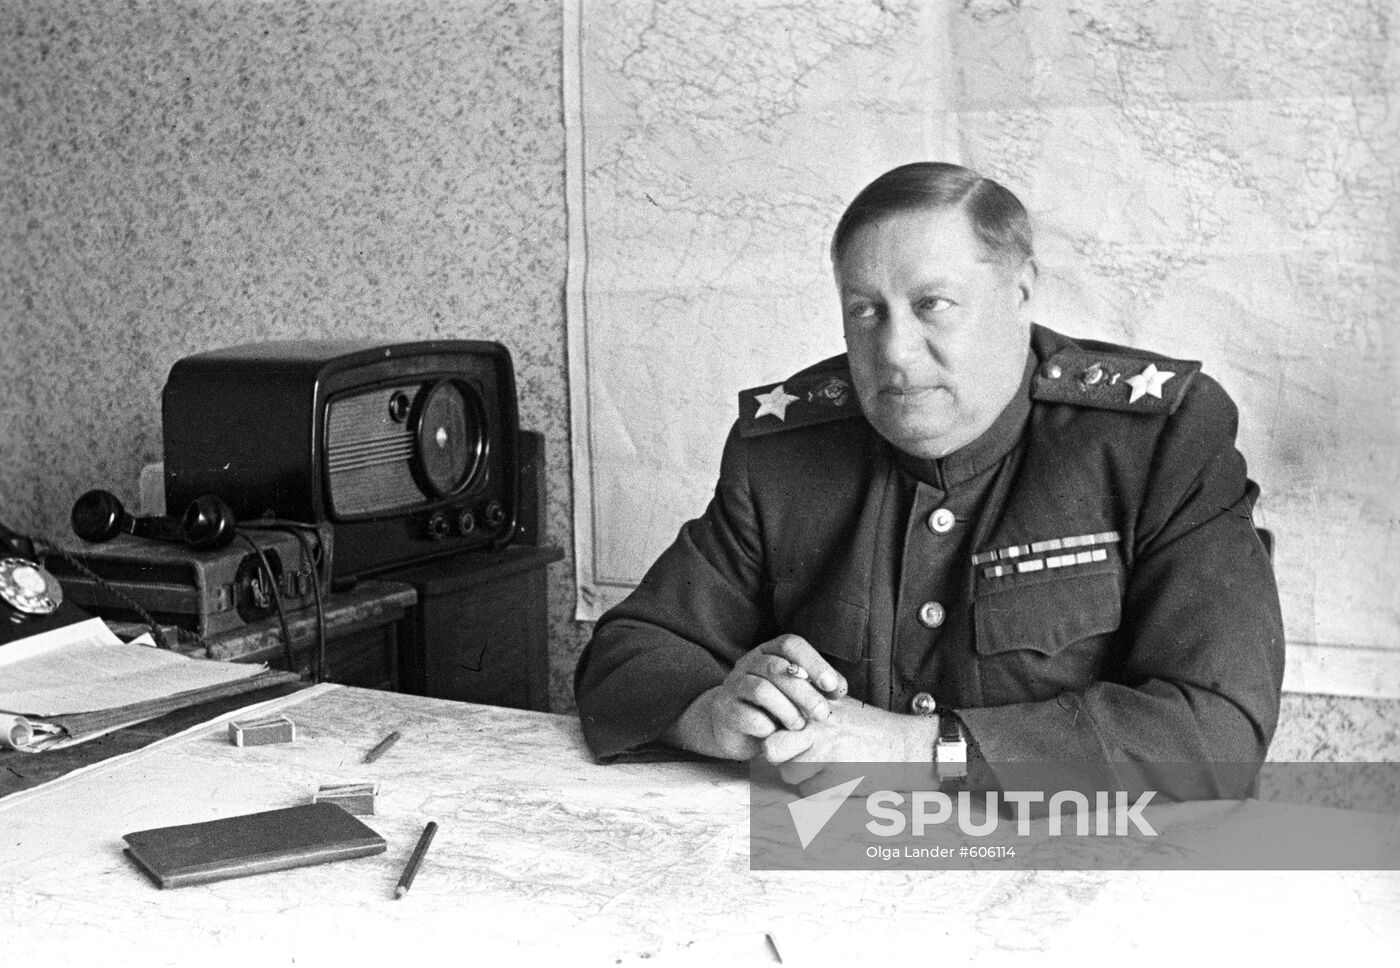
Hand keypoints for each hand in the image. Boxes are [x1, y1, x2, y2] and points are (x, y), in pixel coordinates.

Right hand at [664, 634, 848, 759]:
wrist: (731, 726)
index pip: (791, 644)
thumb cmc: (772, 707)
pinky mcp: (725, 710)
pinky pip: (747, 715)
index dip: (814, 662)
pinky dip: (767, 726)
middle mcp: (749, 662)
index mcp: (768, 651)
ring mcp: (734, 685)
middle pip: (778, 668)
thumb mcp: (796, 693)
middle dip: (806, 693)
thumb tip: (840, 688)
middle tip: (823, 714)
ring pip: (762, 689)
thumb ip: (817, 686)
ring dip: (787, 710)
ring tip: (800, 726)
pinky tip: (776, 734)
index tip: (833, 686)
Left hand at [761, 697, 938, 792]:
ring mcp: (827, 755)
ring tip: (823, 767)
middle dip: (779, 756)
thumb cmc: (868, 725)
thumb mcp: (837, 703)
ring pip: (789, 775)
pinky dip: (818, 791)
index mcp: (815, 706)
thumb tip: (772, 711)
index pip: (773, 721)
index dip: (775, 732)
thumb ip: (806, 705)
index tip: (785, 737)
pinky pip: (809, 793)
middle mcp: (817, 728)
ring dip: (801, 776)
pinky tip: (835, 780)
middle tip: (796, 755)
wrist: (904, 746)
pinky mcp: (837, 780)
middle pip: (772, 749)